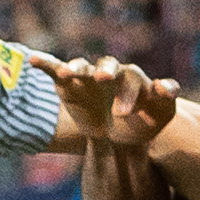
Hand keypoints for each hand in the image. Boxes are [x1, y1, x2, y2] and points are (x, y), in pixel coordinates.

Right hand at [33, 54, 178, 149]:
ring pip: (81, 67)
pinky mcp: (68, 84)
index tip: (126, 113)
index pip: (133, 79)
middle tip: (104, 80)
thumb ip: (167, 99)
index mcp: (134, 79)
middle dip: (106, 72)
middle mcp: (110, 73)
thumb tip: (163, 86)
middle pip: (108, 66)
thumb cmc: (143, 124)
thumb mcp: (160, 115)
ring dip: (74, 67)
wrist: (120, 139)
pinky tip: (33, 60)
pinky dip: (45, 63)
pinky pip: (55, 69)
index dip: (130, 93)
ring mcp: (88, 77)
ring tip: (66, 74)